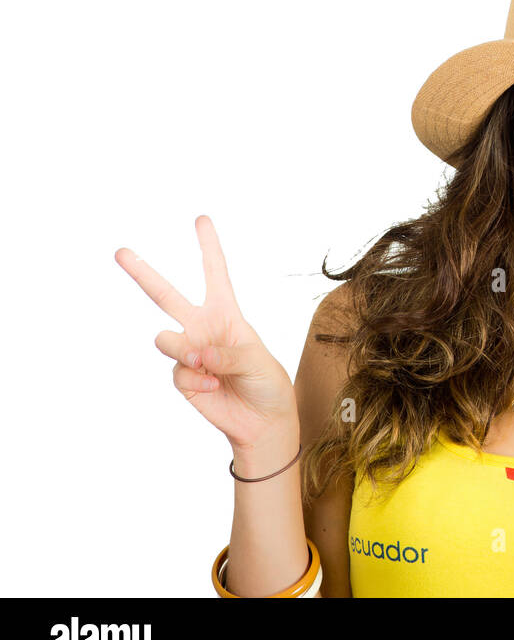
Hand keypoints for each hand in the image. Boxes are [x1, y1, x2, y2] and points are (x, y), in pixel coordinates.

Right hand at [115, 215, 298, 450]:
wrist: (262, 420)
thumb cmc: (267, 384)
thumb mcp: (258, 362)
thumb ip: (229, 353)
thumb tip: (198, 353)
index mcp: (227, 314)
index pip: (215, 274)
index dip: (208, 247)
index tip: (201, 219)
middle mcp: (203, 328)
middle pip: (166, 296)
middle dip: (143, 274)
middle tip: (121, 252)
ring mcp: (189, 353)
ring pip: (166, 339)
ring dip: (183, 350)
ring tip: (204, 363)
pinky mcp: (182, 378)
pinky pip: (178, 372)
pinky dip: (195, 379)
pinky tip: (212, 387)